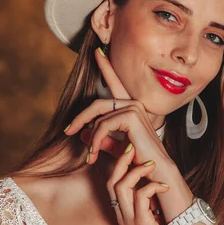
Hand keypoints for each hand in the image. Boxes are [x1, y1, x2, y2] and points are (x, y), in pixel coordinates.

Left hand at [65, 47, 176, 182]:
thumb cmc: (138, 163)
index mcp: (132, 109)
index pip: (116, 84)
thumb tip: (83, 133)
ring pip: (97, 117)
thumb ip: (100, 140)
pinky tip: (94, 154)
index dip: (106, 67)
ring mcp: (134, 107)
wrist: (156, 172)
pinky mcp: (131, 115)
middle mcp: (134, 104)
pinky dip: (95, 141)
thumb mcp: (115, 149)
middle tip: (67, 131)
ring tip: (89, 157)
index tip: (97, 52)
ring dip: (90, 138)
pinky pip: (102, 125)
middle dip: (80, 117)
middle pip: (97, 104)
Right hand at [105, 139, 179, 224]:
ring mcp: (130, 219)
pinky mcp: (142, 224)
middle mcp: (122, 215)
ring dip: (136, 171)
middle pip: (112, 181)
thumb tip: (152, 187)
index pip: (112, 184)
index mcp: (123, 213)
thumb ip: (147, 205)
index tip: (130, 151)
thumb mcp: (150, 221)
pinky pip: (141, 197)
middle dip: (121, 161)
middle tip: (133, 147)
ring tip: (151, 163)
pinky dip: (152, 187)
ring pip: (121, 186)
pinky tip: (164, 187)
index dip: (118, 166)